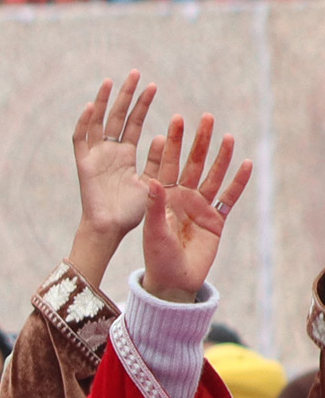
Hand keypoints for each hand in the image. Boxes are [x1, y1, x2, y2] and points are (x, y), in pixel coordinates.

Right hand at [67, 73, 158, 283]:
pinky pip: (81, 140)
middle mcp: (109, 152)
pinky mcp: (85, 164)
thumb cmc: (133, 212)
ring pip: (98, 122)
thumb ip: (157, 161)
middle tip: (135, 73)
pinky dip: (84, 123)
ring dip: (105, 102)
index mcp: (125, 155)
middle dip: (126, 95)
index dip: (142, 104)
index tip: (153, 85)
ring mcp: (96, 156)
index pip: (134, 123)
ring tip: (113, 81)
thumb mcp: (152, 182)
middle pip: (117, 116)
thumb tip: (162, 138)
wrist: (111, 229)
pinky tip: (92, 106)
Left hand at [139, 118, 251, 304]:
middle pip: (192, 164)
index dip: (170, 144)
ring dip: (220, 157)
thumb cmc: (157, 256)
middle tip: (204, 118)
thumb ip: (154, 207)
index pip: (166, 165)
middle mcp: (181, 197)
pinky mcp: (216, 219)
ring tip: (227, 136)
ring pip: (213, 176)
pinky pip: (229, 197)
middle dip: (198, 142)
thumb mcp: (153, 231)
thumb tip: (151, 181)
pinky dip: (238, 182)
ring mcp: (200, 206)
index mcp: (162, 197)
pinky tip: (245, 164)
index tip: (173, 122)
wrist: (174, 280)